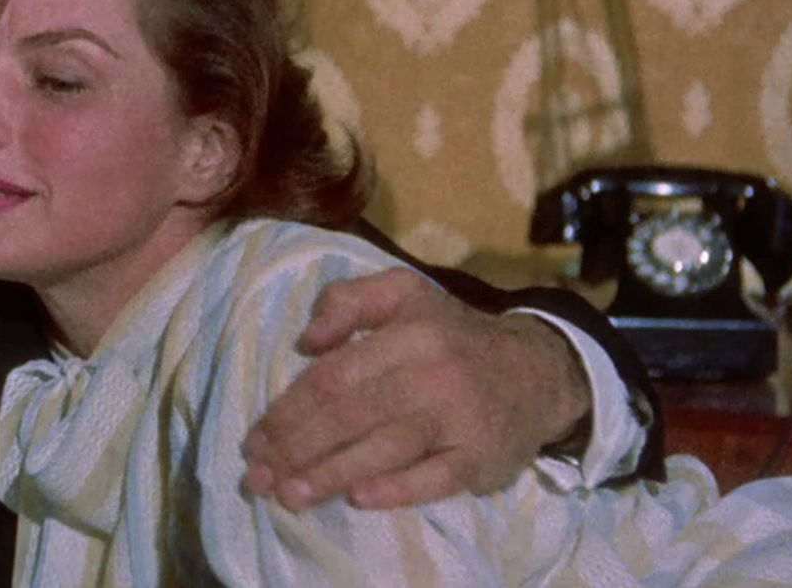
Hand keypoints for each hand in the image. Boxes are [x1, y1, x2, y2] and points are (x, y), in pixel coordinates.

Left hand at [241, 268, 587, 510]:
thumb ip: (348, 301)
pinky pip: (435, 479)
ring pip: (385, 450)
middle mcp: (433, 375)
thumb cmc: (452, 334)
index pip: (335, 377)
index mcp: (409, 334)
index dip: (289, 409)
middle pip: (351, 416)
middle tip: (258, 476)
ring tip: (288, 495)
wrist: (536, 371)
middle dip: (297, 448)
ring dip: (330, 475)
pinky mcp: (480, 458)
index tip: (255, 438)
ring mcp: (459, 420)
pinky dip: (397, 490)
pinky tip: (359, 498)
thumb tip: (306, 342)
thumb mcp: (403, 292)